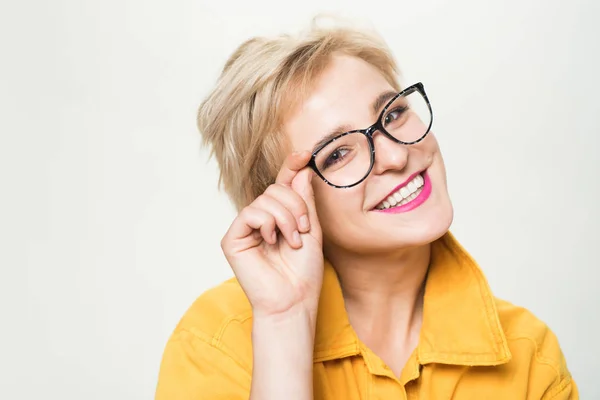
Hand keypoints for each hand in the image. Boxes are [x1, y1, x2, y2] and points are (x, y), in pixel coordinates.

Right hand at [221, 151, 323, 321]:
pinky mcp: (232, 238)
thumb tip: (300, 170)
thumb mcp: (311, 230)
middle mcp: (260, 219)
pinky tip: (272, 240)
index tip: (305, 153)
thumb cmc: (303, 272)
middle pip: (275, 189)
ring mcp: (245, 228)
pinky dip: (268, 223)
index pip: (282, 184)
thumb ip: (304, 201)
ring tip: (292, 241)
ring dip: (286, 217)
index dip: (291, 166)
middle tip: (304, 230)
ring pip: (265, 199)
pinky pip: (251, 212)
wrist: (294, 300)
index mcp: (278, 216)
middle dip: (296, 206)